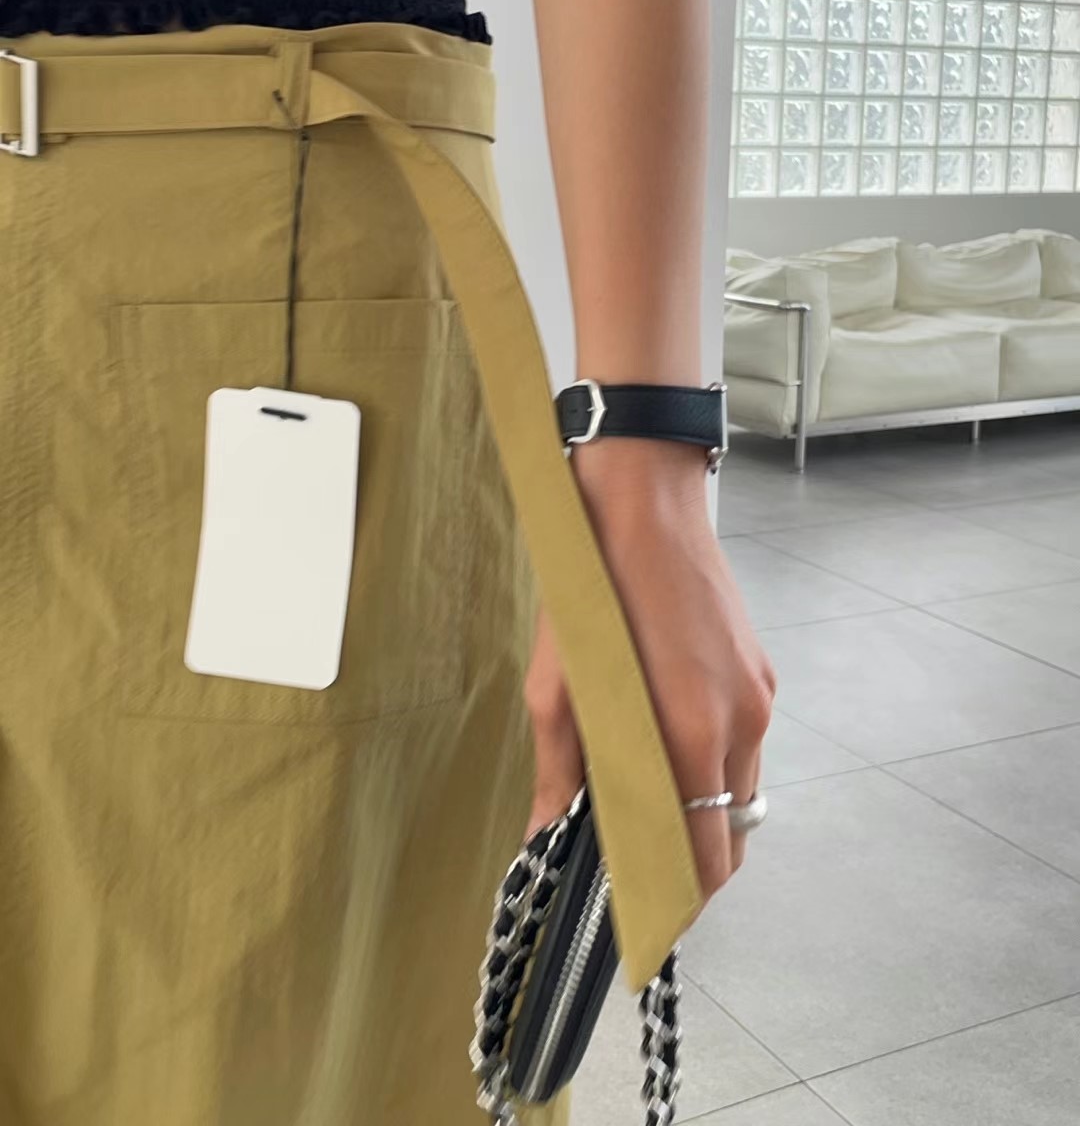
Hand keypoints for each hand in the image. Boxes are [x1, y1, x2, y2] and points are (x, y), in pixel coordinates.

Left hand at [523, 437, 775, 895]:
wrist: (645, 497)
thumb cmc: (593, 586)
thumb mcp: (556, 684)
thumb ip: (561, 770)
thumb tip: (549, 836)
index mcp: (692, 735)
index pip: (710, 858)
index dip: (680, 899)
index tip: (643, 913)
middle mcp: (742, 724)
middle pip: (733, 834)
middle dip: (691, 863)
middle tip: (636, 864)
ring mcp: (760, 696)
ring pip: (741, 790)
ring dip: (702, 811)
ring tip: (644, 798)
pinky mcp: (762, 671)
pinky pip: (744, 742)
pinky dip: (712, 762)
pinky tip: (667, 738)